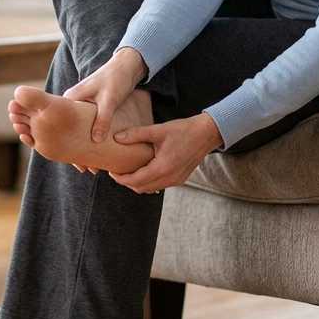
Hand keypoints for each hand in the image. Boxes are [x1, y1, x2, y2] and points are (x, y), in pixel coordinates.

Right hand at [59, 47, 147, 174]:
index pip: (60, 126)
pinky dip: (91, 137)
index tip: (75, 162)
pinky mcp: (91, 107)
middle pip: (68, 131)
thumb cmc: (115, 78)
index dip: (64, 144)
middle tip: (85, 169)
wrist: (127, 64)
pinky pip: (86, 126)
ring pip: (77, 130)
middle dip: (75, 150)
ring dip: (84, 145)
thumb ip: (103, 119)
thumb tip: (95, 140)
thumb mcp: (110, 99)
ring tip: (93, 165)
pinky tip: (99, 150)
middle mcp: (73, 103)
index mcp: (71, 99)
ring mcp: (81, 105)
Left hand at [109, 113, 223, 193]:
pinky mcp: (180, 179)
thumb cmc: (184, 130)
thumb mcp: (158, 130)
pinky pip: (160, 185)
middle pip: (141, 188)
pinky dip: (149, 181)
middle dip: (127, 182)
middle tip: (117, 171)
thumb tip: (116, 138)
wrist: (207, 134)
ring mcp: (176, 181)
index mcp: (162, 168)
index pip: (135, 181)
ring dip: (138, 183)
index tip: (111, 171)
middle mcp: (169, 178)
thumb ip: (136, 135)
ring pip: (150, 189)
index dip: (120, 179)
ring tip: (129, 170)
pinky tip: (145, 169)